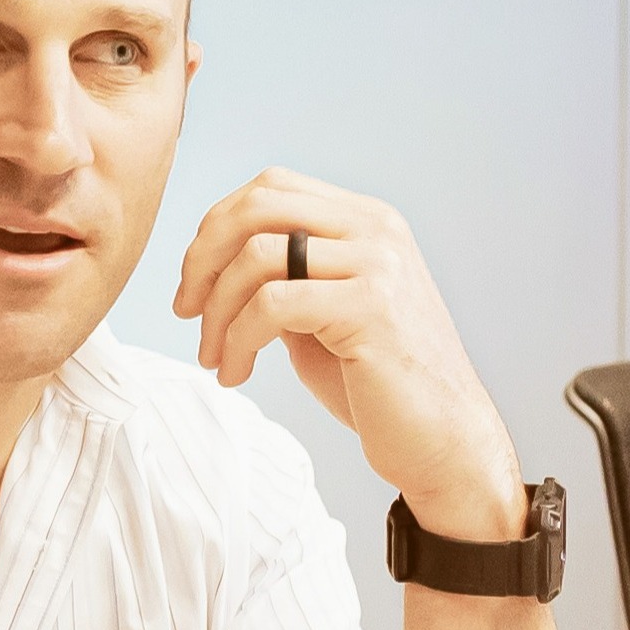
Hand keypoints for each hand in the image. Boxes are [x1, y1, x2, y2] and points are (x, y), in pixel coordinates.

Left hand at [167, 172, 529, 540]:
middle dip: (204, 257)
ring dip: (216, 311)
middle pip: (259, 203)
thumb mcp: (322, 317)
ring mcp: (378, 264)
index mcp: (367, 221)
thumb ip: (283, 281)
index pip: (272, 187)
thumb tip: (217, 266)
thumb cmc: (379, 388)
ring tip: (214, 359)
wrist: (443, 442)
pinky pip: (272, 305)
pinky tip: (237, 373)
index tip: (194, 286)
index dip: (216, 228)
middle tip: (186, 311)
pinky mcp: (371, 307)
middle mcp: (376, 229)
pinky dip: (237, 340)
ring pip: (258, 255)